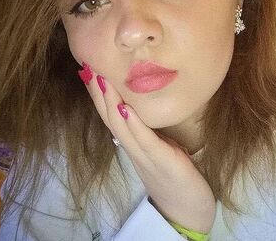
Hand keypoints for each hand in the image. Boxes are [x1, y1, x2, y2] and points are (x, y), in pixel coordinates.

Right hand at [80, 64, 215, 233]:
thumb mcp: (158, 147)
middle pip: (111, 119)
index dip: (99, 95)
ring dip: (110, 103)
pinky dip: (134, 125)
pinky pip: (146, 142)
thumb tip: (137, 108)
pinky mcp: (164, 162)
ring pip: (122, 128)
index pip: (111, 116)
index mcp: (133, 145)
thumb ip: (147, 131)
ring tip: (101, 80)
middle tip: (88, 67)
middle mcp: (134, 150)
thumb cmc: (175, 174)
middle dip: (98, 93)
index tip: (90, 71)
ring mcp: (146, 157)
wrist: (188, 209)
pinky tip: (126, 109)